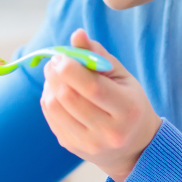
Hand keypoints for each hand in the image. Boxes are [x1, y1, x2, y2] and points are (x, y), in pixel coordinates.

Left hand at [40, 29, 162, 181]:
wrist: (134, 146)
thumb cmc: (129, 103)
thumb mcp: (122, 77)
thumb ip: (99, 54)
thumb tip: (77, 34)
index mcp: (128, 110)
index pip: (92, 87)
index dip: (70, 67)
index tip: (61, 54)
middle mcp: (109, 132)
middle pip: (69, 97)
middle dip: (55, 73)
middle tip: (55, 61)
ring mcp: (89, 143)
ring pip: (55, 108)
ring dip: (49, 85)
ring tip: (56, 74)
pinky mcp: (72, 147)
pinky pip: (50, 118)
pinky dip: (48, 99)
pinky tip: (57, 91)